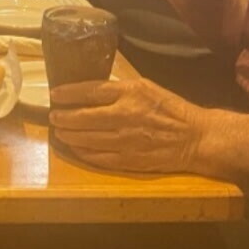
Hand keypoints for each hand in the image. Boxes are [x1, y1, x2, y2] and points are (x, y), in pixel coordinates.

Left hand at [49, 75, 203, 174]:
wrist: (195, 138)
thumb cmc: (171, 109)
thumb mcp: (147, 88)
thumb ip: (120, 90)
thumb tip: (91, 91)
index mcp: (131, 93)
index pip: (91, 91)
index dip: (69, 93)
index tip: (55, 94)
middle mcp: (126, 115)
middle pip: (84, 117)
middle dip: (64, 117)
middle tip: (53, 116)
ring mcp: (126, 140)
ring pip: (87, 139)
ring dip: (69, 136)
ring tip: (60, 132)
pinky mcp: (128, 159)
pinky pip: (98, 157)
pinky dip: (83, 153)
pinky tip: (76, 148)